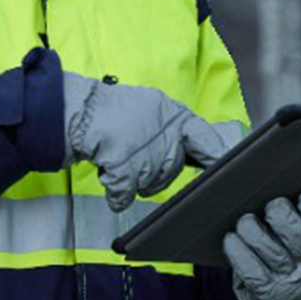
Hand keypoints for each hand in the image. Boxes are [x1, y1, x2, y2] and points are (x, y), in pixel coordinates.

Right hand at [60, 73, 232, 209]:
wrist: (75, 110)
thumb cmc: (110, 110)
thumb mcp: (151, 105)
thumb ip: (171, 125)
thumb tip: (195, 145)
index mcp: (174, 116)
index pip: (206, 138)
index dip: (216, 154)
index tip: (225, 166)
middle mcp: (165, 133)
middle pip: (173, 166)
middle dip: (157, 170)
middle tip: (137, 159)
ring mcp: (147, 153)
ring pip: (152, 181)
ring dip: (135, 179)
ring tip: (118, 159)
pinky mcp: (126, 171)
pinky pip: (125, 194)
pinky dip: (117, 193)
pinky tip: (109, 177)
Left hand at [221, 193, 300, 299]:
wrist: (289, 294)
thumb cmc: (297, 247)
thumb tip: (278, 178)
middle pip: (299, 239)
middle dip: (280, 216)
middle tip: (271, 205)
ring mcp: (291, 281)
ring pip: (272, 253)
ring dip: (253, 231)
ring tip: (246, 220)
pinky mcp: (266, 293)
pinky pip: (251, 272)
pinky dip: (238, 252)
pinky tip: (232, 238)